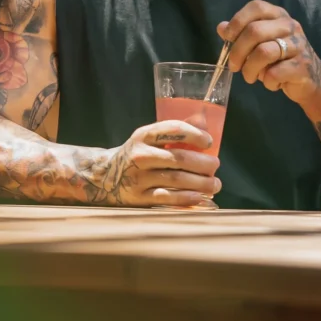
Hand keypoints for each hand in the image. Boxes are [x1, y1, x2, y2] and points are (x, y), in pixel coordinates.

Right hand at [98, 121, 220, 206]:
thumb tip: (204, 123)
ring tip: (215, 184)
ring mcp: (138, 177)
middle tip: (215, 166)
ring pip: (176, 179)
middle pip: (179, 158)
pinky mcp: (139, 197)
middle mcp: (140, 155)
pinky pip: (168, 197)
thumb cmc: (136, 154)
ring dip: (201, 182)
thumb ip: (174, 132)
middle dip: (203, 163)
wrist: (105, 175)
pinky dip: (187, 198)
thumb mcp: (149, 138)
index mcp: (144, 136)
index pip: (173, 129)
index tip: (209, 142)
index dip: (195, 135)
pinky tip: (200, 197)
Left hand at [217, 0, 320, 120]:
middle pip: (255, 31)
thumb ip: (240, 34)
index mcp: (278, 16)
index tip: (227, 38)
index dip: (237, 21)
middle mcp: (290, 26)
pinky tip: (270, 82)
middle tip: (234, 66)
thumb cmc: (279, 59)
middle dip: (237, 52)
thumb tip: (221, 27)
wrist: (310, 79)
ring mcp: (298, 45)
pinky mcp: (302, 65)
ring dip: (249, 69)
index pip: (256, 7)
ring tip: (249, 77)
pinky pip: (274, 73)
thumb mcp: (259, 44)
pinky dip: (266, 81)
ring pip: (264, 53)